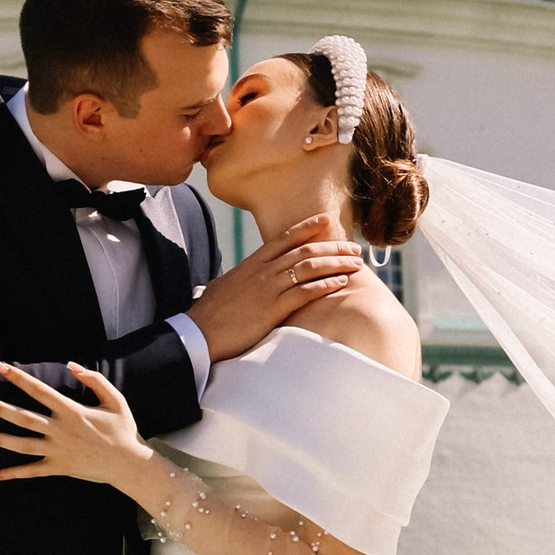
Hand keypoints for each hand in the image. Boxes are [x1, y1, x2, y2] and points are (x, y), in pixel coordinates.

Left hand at [0, 361, 150, 493]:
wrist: (130, 465)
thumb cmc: (123, 430)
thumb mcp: (115, 399)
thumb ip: (94, 379)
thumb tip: (72, 365)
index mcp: (72, 411)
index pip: (38, 390)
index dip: (18, 378)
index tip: (0, 367)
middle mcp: (60, 430)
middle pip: (22, 417)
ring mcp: (58, 451)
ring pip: (21, 445)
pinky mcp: (58, 467)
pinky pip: (30, 472)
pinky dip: (10, 474)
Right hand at [186, 224, 359, 362]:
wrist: (197, 334)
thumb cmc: (208, 315)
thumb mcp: (222, 288)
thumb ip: (235, 280)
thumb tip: (233, 279)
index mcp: (251, 264)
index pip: (283, 239)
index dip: (307, 228)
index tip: (325, 220)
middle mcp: (262, 271)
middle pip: (304, 251)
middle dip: (333, 247)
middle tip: (354, 247)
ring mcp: (268, 288)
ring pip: (309, 268)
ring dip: (336, 264)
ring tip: (356, 264)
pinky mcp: (272, 308)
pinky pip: (304, 292)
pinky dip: (325, 285)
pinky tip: (341, 283)